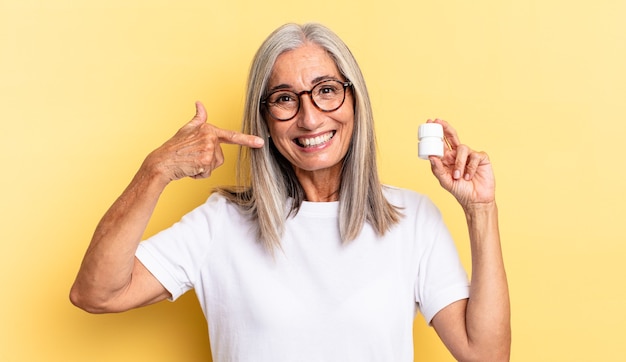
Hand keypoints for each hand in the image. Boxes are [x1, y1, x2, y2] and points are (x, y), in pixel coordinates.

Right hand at [143, 101, 263, 183]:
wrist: (162, 161)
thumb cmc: (174, 146)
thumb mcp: (187, 129)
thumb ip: (199, 118)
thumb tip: (200, 103)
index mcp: (209, 130)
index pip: (232, 136)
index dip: (248, 140)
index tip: (261, 142)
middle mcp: (211, 138)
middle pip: (221, 157)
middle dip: (208, 161)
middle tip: (193, 157)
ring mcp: (208, 149)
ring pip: (215, 165)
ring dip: (204, 168)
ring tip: (191, 162)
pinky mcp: (205, 161)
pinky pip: (208, 173)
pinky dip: (199, 174)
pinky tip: (190, 168)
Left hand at [427, 119, 494, 208]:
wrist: (476, 200)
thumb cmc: (460, 191)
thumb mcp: (445, 181)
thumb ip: (437, 169)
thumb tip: (431, 156)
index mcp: (447, 159)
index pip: (441, 143)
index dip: (437, 132)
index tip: (431, 122)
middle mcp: (458, 155)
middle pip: (452, 137)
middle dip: (445, 128)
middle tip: (438, 122)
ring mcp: (470, 156)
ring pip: (462, 148)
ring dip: (459, 163)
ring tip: (458, 176)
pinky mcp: (481, 158)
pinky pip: (475, 156)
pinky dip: (470, 167)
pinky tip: (469, 176)